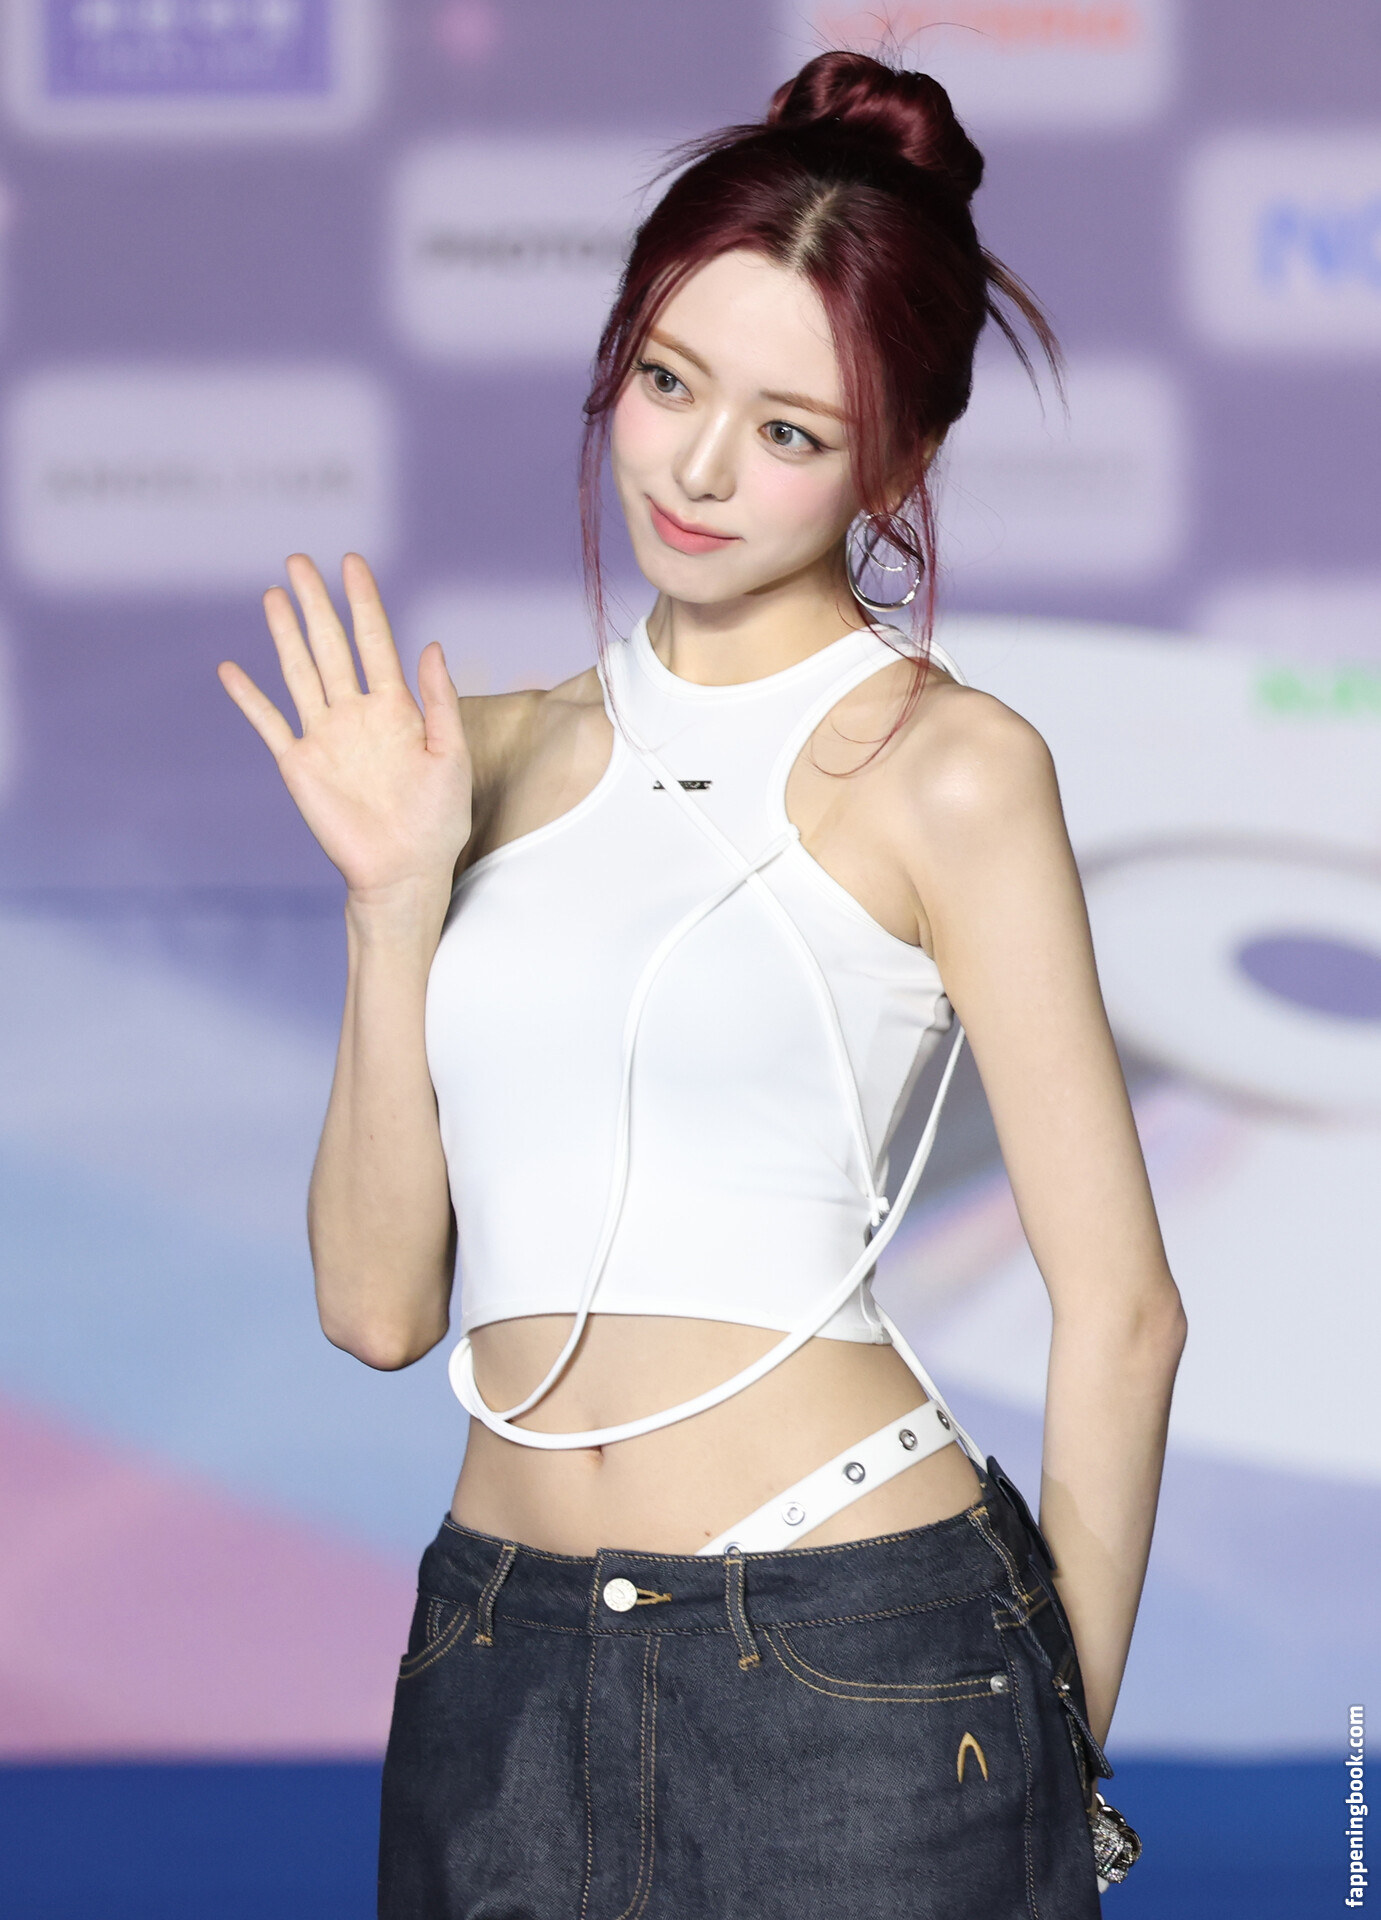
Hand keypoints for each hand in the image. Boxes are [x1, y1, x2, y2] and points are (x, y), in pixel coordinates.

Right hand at [218, 553, 472, 904]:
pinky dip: (249, 697)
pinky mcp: (298, 764)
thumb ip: (440, 701)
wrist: (403, 870)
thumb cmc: (437, 820)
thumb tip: (431, 645)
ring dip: (285, 634)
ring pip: (299, 672)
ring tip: (271, 595)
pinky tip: (231, 669)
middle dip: (315, 603)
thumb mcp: (451, 755)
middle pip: (330, 645)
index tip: (352, 562)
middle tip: (298, 560)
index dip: (364, 601)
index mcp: (396, 708)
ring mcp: (325, 736)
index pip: (375, 641)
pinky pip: (269, 722)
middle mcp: (356, 714)